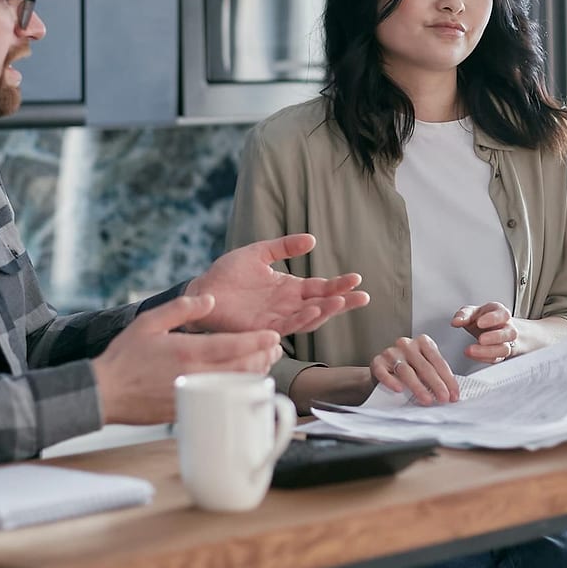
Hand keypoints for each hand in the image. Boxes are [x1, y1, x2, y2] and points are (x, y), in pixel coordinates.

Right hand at [92, 295, 282, 424]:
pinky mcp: (188, 410)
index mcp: (187, 351)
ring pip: (234, 386)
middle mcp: (194, 375)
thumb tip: (209, 299)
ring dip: (254, 375)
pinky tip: (240, 382)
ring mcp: (193, 395)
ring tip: (264, 363)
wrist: (104, 393)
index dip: (258, 341)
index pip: (233, 346)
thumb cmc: (124, 357)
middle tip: (275, 349)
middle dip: (263, 358)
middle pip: (242, 368)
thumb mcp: (149, 322)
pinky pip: (220, 400)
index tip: (274, 337)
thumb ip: (181, 308)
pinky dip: (235, 390)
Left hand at [185, 234, 369, 333]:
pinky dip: (301, 320)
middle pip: (322, 305)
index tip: (357, 279)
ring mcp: (277, 318)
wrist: (203, 289)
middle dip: (343, 301)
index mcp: (289, 288)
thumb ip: (284, 247)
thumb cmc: (228, 273)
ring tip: (340, 301)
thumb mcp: (259, 253)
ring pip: (308, 317)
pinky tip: (314, 310)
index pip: (321, 288)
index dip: (339, 284)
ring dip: (325, 311)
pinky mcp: (263, 328)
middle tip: (363, 296)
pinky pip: (286, 326)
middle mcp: (288, 306)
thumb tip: (312, 239)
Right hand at [371, 335, 459, 404]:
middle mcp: (407, 344)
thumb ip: (435, 375)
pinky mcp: (377, 362)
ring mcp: (391, 352)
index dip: (448, 379)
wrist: (382, 371)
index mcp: (423, 342)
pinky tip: (399, 389)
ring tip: (426, 399)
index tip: (454, 394)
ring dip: (418, 387)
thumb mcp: (424, 368)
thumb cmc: (408, 369)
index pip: (438, 361)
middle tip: (443, 398)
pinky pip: (384, 372)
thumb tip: (450, 393)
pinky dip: (391, 381)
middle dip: (436, 384)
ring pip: (406, 370)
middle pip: (424, 366)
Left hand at [452, 302, 518, 363]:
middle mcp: (508, 328)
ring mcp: (507, 342)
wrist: (491, 329)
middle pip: (510, 333)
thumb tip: (456, 321)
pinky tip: (474, 355)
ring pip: (505, 349)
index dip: (493, 319)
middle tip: (481, 339)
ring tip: (472, 350)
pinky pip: (498, 359)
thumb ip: (464, 315)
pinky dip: (485, 358)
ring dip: (488, 351)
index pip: (503, 314)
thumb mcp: (472, 312)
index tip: (480, 323)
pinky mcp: (502, 355)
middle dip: (495, 337)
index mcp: (501, 313)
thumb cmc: (483, 318)